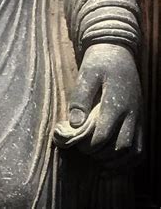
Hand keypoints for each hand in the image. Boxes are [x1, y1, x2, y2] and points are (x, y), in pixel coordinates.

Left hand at [54, 43, 142, 166]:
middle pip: (121, 147)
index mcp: (116, 102)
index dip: (89, 145)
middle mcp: (131, 113)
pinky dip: (129, 160)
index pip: (104, 134)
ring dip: (116, 162)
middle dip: (101, 155)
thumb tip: (74, 123)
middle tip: (84, 152)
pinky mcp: (140, 120)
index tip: (76, 145)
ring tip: (98, 162)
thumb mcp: (86, 74)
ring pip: (134, 151)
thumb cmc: (99, 62)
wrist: (117, 52)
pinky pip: (140, 147)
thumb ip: (80, 98)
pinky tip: (114, 164)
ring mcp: (138, 118)